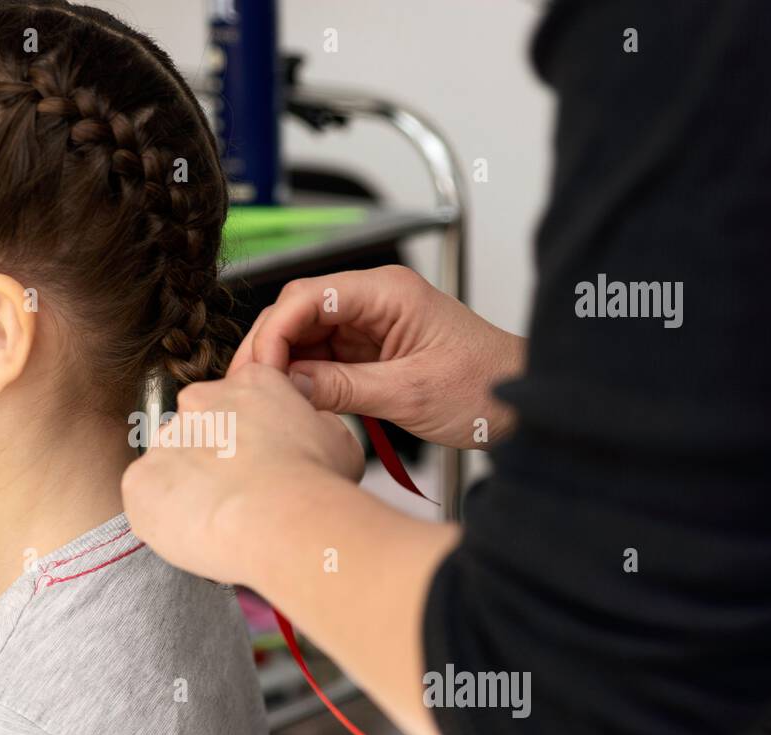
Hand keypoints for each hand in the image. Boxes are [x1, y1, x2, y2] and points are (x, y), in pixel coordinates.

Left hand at [122, 363, 362, 585]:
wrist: (282, 519)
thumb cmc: (316, 483)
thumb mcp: (337, 437)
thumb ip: (312, 422)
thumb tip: (304, 424)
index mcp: (248, 384)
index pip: (237, 402)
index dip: (247, 438)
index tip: (256, 464)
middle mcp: (199, 402)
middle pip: (198, 430)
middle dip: (212, 460)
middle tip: (237, 495)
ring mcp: (164, 440)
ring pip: (170, 466)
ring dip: (187, 488)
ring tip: (220, 518)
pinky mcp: (139, 481)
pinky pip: (145, 498)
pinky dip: (164, 515)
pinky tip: (196, 529)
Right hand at [230, 265, 526, 448]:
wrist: (523, 405)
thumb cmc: (486, 387)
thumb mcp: (409, 393)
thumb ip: (342, 388)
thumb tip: (286, 388)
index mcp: (387, 292)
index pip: (307, 297)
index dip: (274, 333)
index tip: (259, 373)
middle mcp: (374, 300)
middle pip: (297, 312)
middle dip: (267, 348)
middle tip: (247, 390)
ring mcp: (369, 325)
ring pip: (303, 336)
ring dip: (280, 365)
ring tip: (263, 401)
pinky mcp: (368, 350)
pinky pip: (320, 358)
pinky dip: (300, 378)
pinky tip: (288, 401)